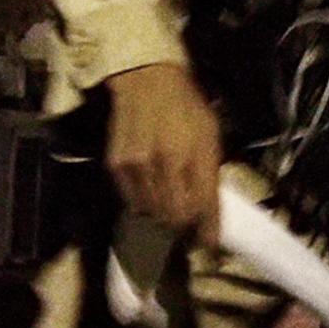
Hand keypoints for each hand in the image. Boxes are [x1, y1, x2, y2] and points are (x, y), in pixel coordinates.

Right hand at [102, 62, 225, 243]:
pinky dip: (144, 203)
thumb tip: (210, 213)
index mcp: (197, 155)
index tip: (210, 247)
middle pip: (176, 217)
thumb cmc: (186, 107)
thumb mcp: (211, 135)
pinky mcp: (117, 167)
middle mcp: (167, 164)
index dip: (208, 233)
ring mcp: (139, 167)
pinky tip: (150, 188)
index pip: (204, 207)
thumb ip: (211, 174)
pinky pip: (133, 202)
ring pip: (154, 214)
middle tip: (189, 224)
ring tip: (169, 203)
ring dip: (164, 215)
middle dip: (185, 225)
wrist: (146, 80)